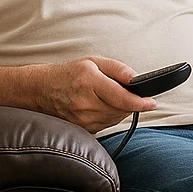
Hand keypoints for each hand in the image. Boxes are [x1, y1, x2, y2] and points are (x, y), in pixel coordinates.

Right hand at [42, 56, 159, 132]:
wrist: (39, 91)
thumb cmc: (67, 74)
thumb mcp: (93, 62)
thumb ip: (118, 69)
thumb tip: (137, 79)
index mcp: (89, 82)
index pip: (122, 98)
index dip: (140, 102)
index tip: (152, 102)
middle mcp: (85, 103)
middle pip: (121, 109)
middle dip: (129, 102)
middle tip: (125, 92)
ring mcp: (82, 119)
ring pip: (115, 118)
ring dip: (120, 109)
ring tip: (107, 97)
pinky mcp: (82, 129)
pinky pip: (106, 124)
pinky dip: (109, 116)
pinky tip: (100, 106)